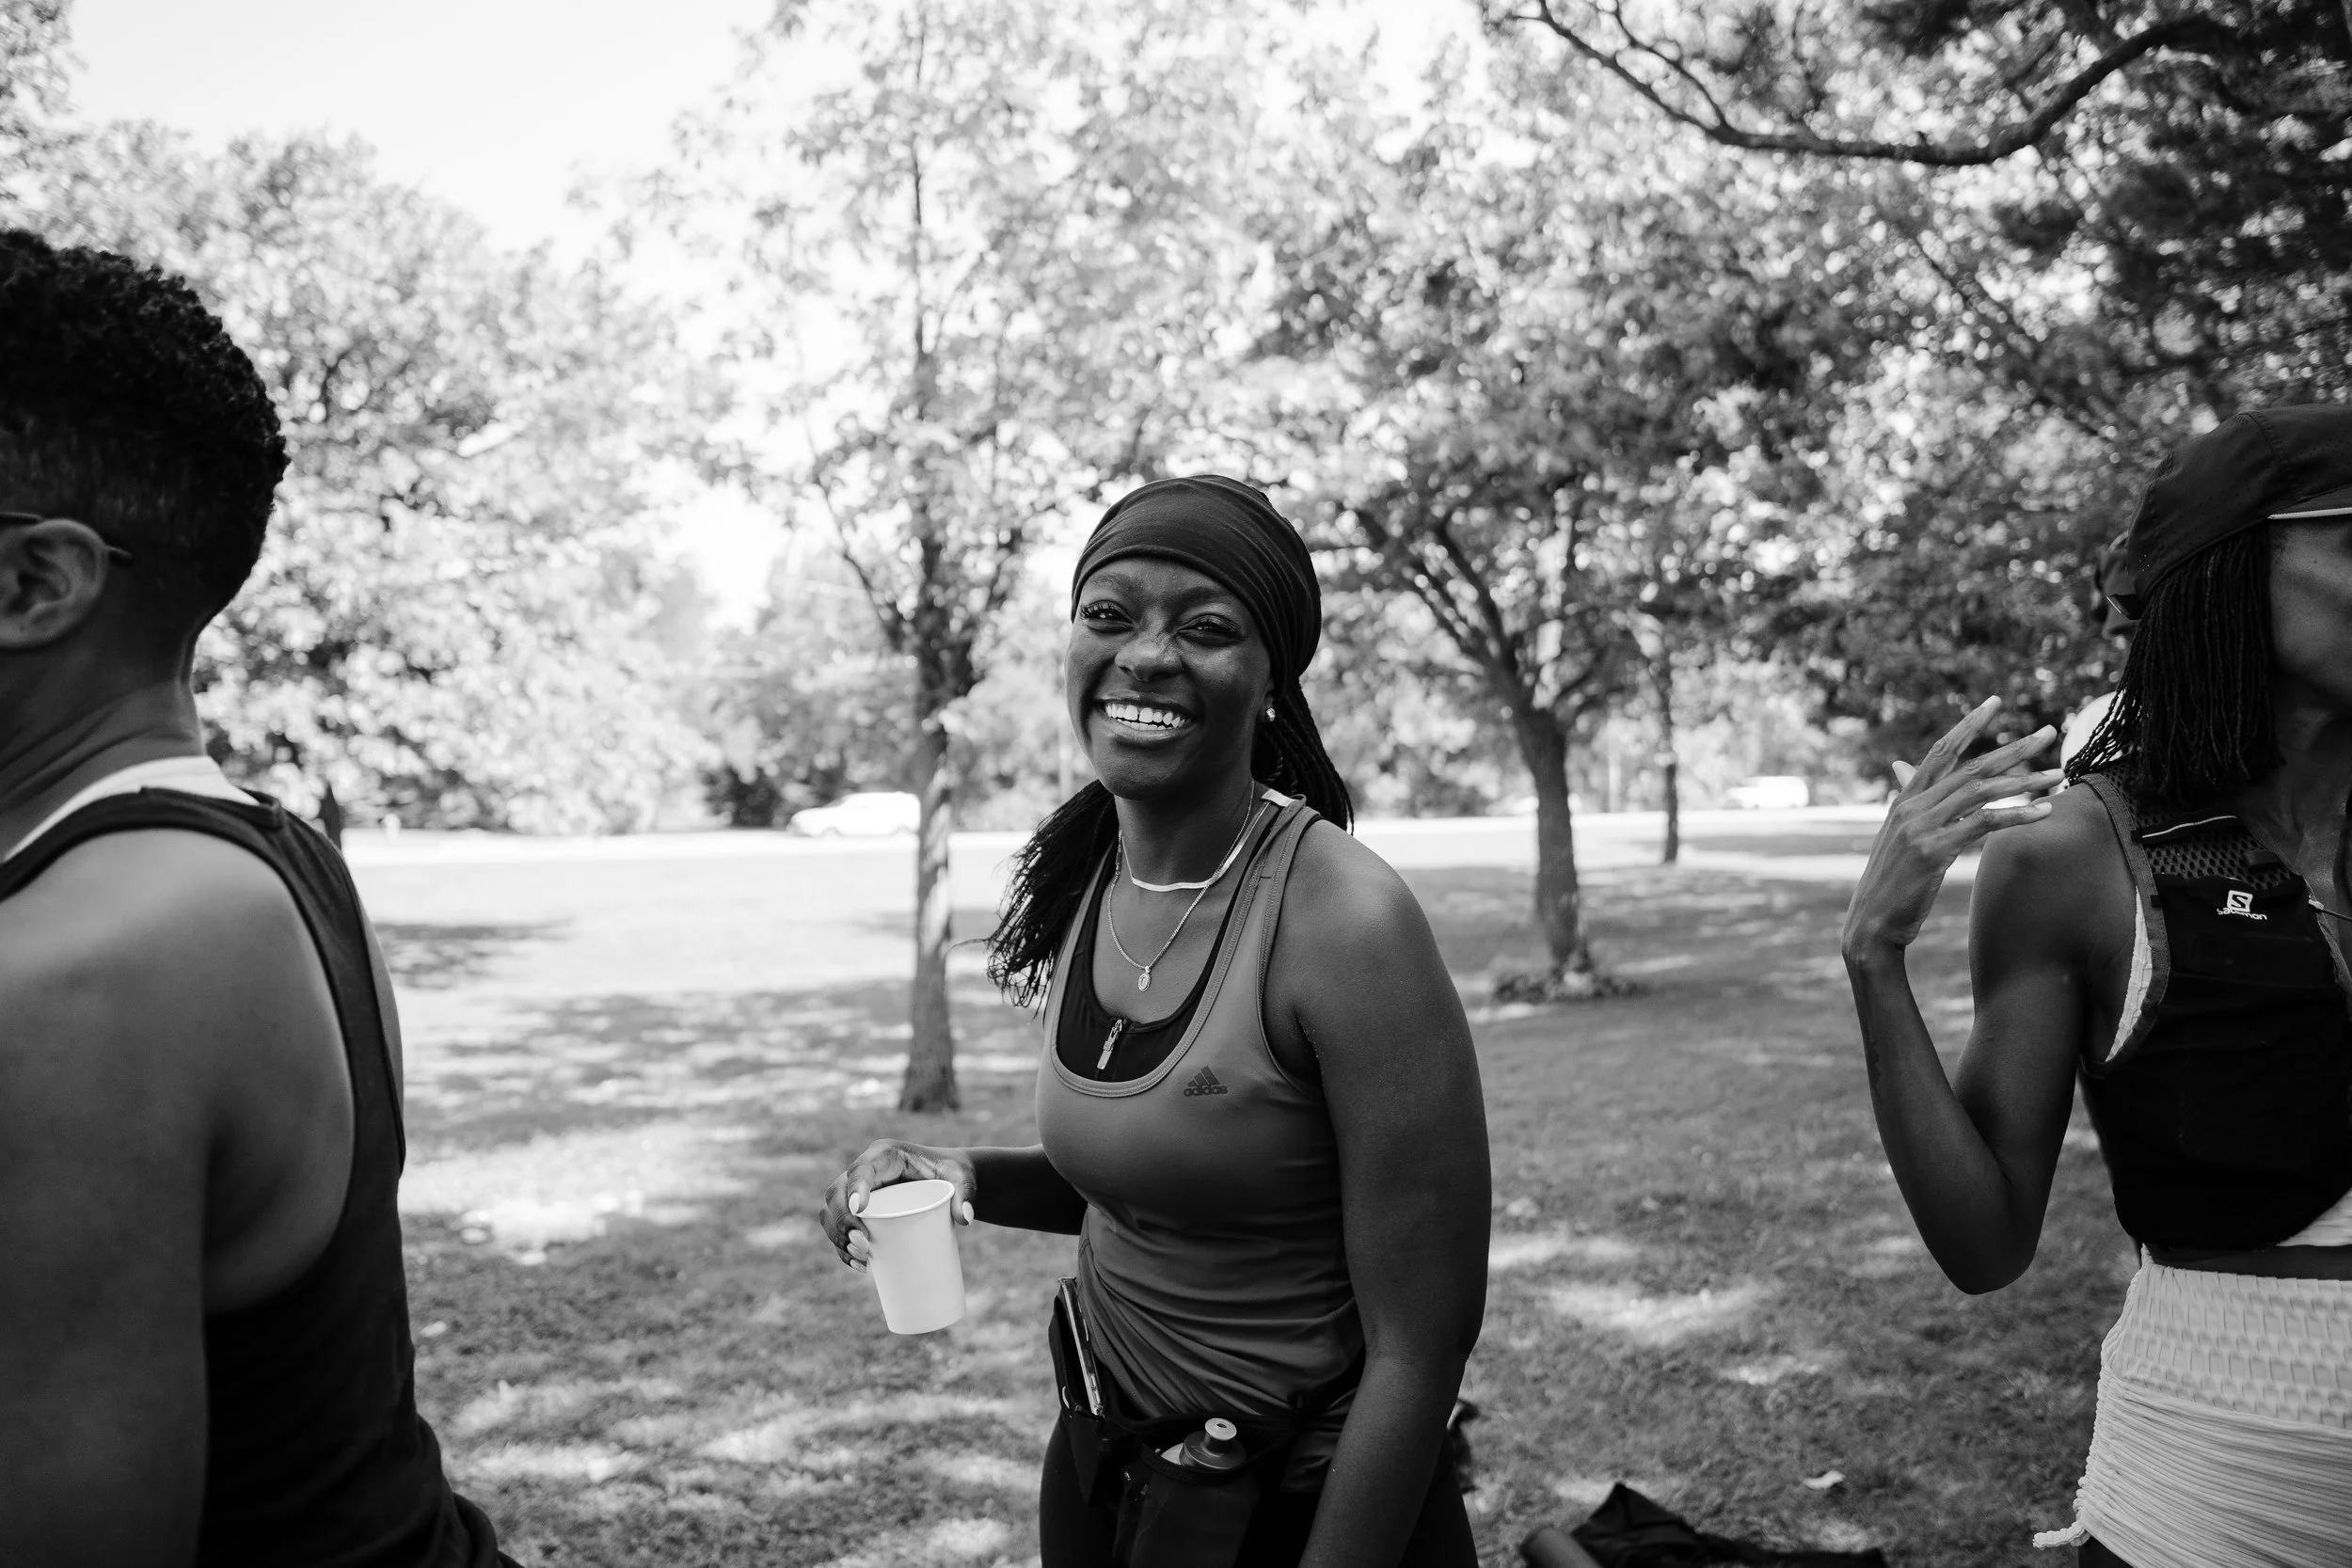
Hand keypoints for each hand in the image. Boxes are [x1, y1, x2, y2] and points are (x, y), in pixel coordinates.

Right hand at [819, 1140, 976, 1270]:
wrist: (949, 1181)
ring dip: (837, 1237)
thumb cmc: (953, 1173)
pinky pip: (839, 1227)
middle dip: (842, 1221)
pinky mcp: (861, 1210)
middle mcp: (865, 1171)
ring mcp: (859, 1191)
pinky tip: (857, 1264)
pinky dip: (842, 1247)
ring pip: (831, 1211)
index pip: (860, 1170)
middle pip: (837, 1193)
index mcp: (884, 1155)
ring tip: (862, 1259)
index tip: (861, 1211)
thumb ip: (966, 1193)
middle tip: (864, 1246)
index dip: (854, 1189)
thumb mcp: (961, 1178)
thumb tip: (966, 1219)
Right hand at [1845, 697, 2063, 958]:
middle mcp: (1911, 805)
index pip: (1940, 749)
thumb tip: (1901, 768)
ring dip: (2026, 782)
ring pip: (1981, 792)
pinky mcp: (1933, 850)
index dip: (1968, 724)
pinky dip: (2017, 816)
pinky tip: (2044, 812)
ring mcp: (1921, 826)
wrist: (1870, 923)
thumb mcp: (1896, 834)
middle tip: (2050, 732)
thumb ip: (1906, 799)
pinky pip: (1983, 824)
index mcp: (1904, 798)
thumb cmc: (1890, 881)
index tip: (1995, 701)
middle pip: (1971, 765)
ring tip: (2059, 776)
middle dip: (2014, 748)